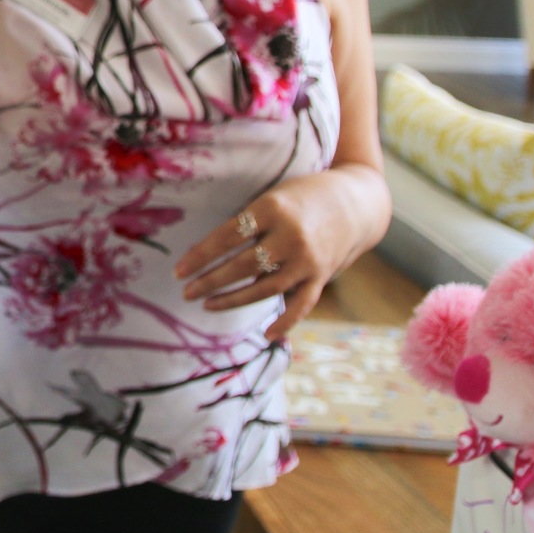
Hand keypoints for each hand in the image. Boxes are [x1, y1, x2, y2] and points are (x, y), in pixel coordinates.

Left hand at [174, 168, 379, 341]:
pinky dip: (285, 322)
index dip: (200, 256)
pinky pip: (301, 305)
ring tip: (207, 304)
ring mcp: (308, 260)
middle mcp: (291, 236)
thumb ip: (245, 224)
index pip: (226, 238)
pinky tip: (266, 335)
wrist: (355, 203)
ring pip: (264, 288)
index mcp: (272, 208)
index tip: (178, 271)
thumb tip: (203, 253)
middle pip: (242, 266)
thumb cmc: (300, 197)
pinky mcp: (322, 276)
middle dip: (210, 282)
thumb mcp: (271, 198)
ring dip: (233, 300)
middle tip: (186, 291)